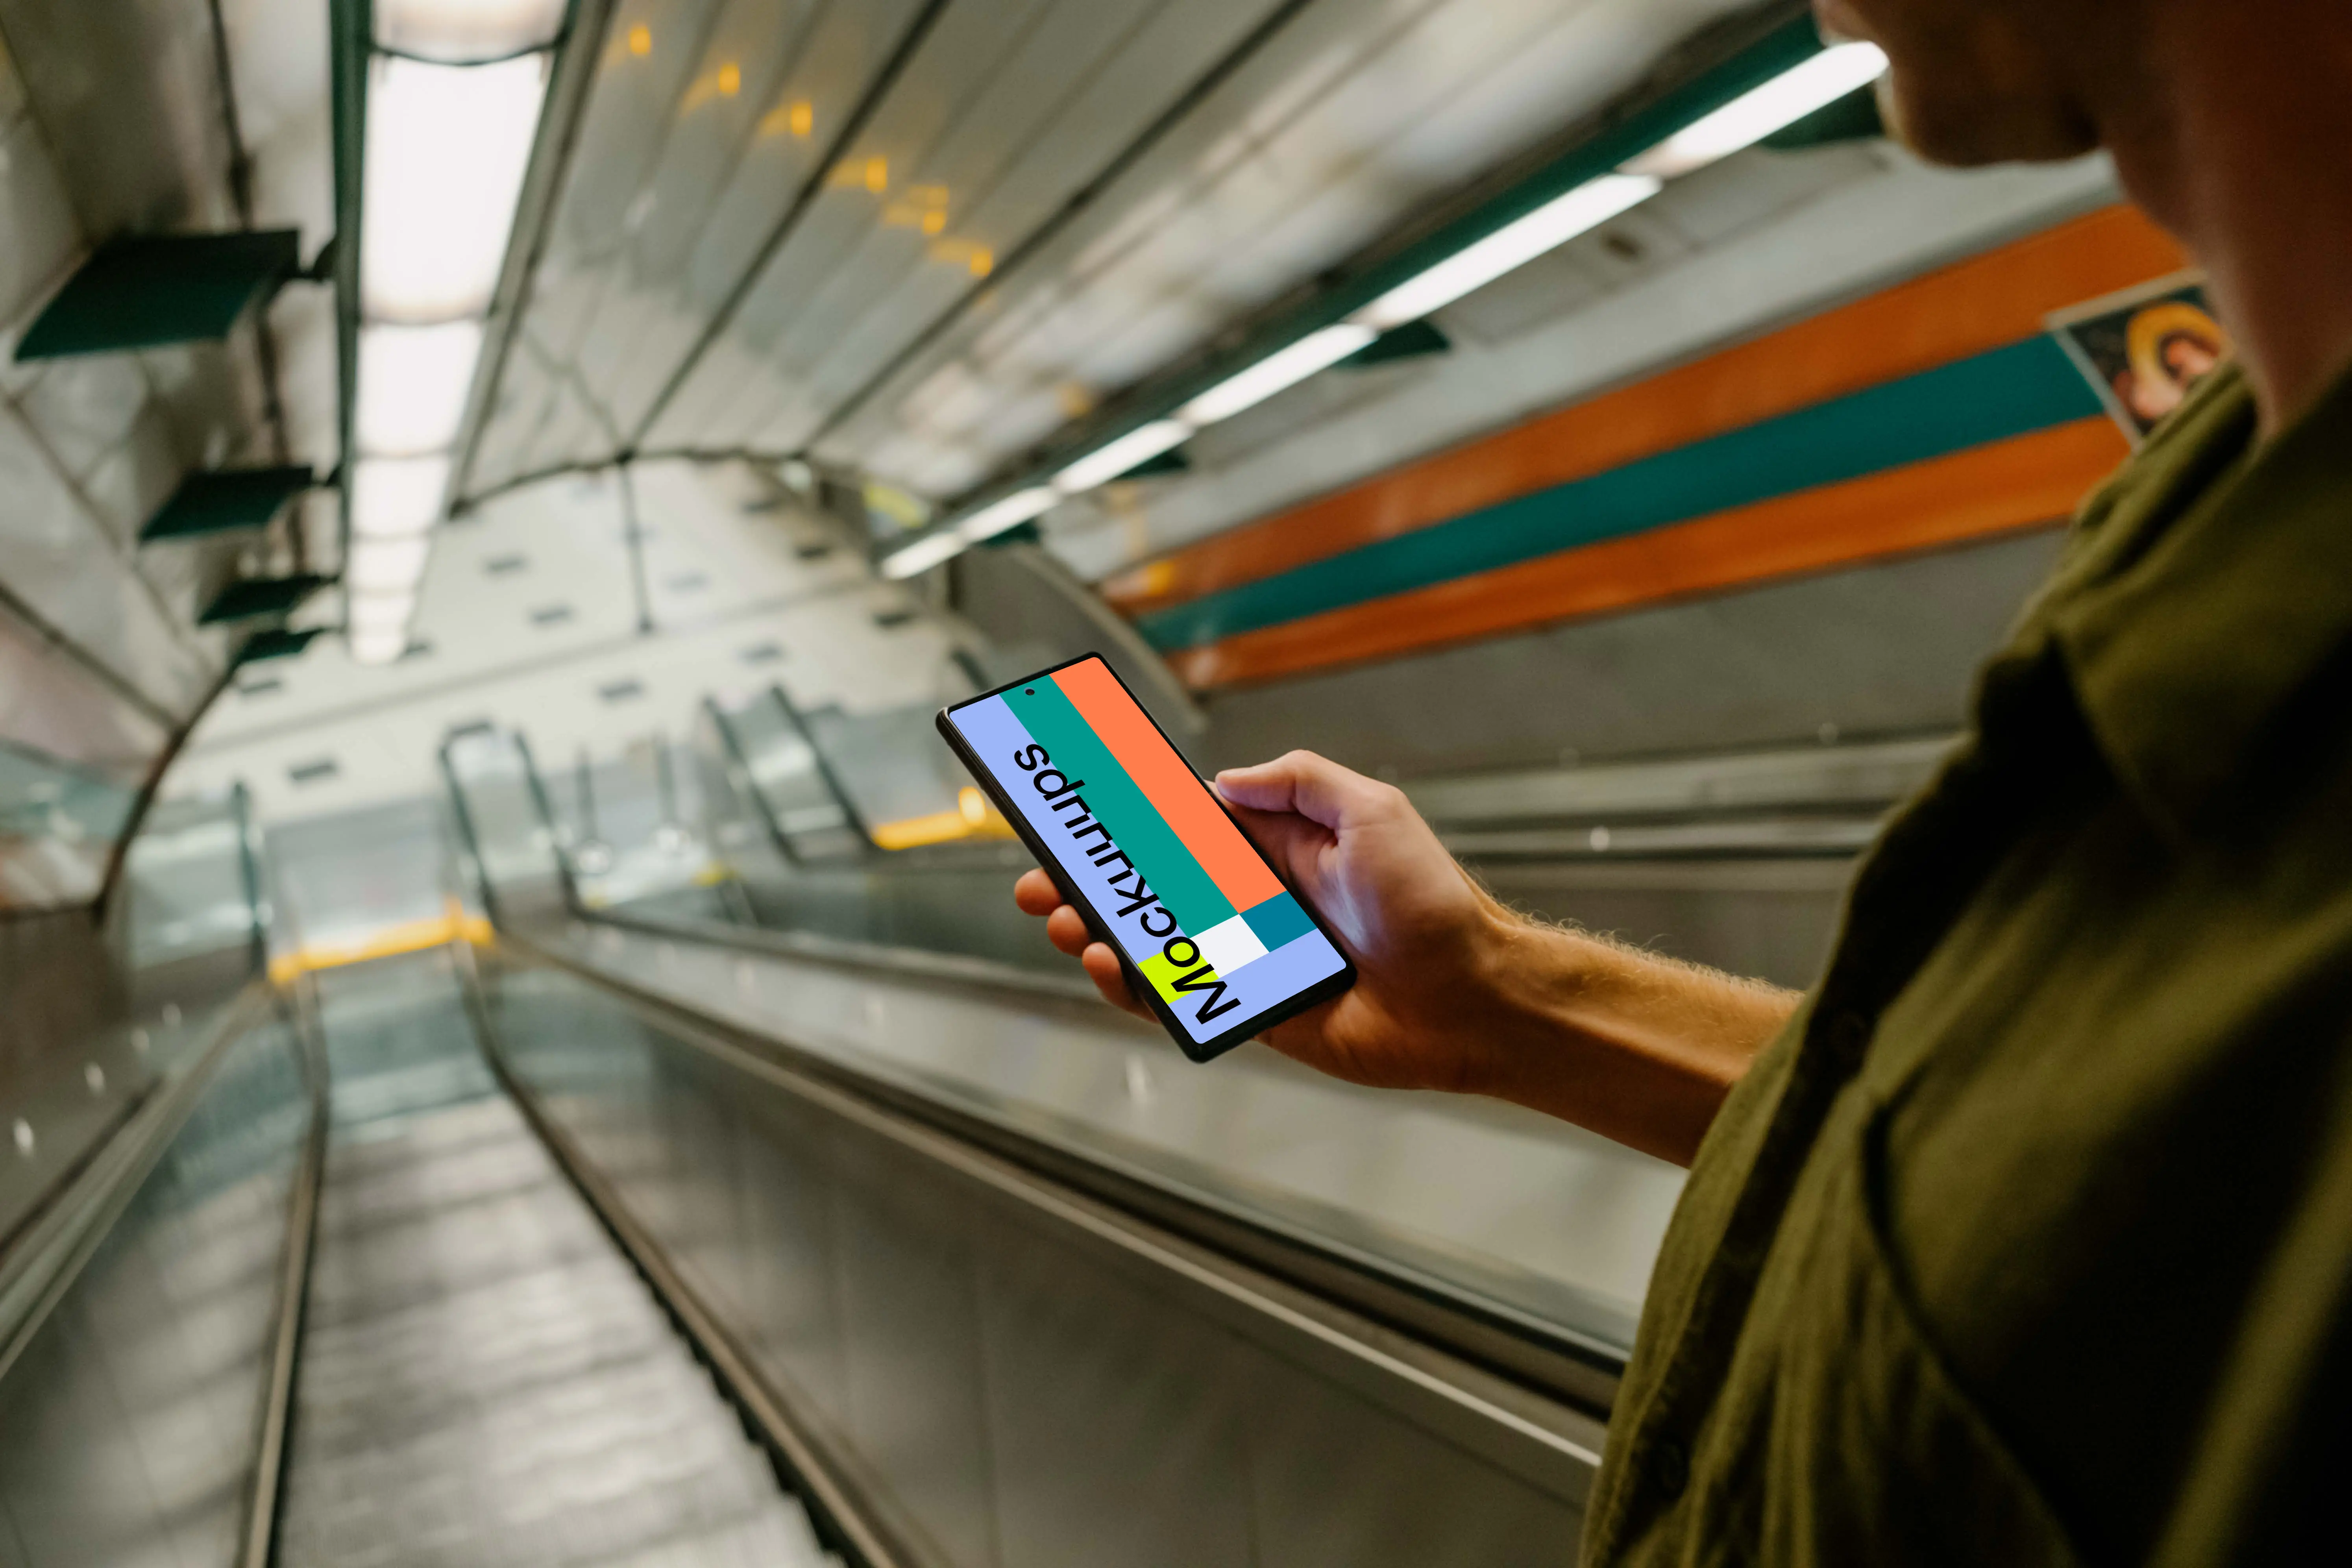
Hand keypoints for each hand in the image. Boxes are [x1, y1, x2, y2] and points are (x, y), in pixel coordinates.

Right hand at [1013, 749, 1797, 1163]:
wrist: (1472, 998)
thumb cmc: (1432, 904)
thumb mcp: (1372, 810)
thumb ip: (1296, 783)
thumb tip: (1218, 781)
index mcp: (1275, 849)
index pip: (1181, 828)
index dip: (1124, 822)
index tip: (1073, 813)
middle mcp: (1254, 902)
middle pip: (1150, 891)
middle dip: (1090, 887)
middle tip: (1039, 887)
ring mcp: (1250, 959)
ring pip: (1155, 947)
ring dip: (1102, 936)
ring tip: (1070, 927)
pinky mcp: (1256, 1012)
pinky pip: (1184, 1000)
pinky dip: (1140, 987)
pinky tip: (1116, 968)